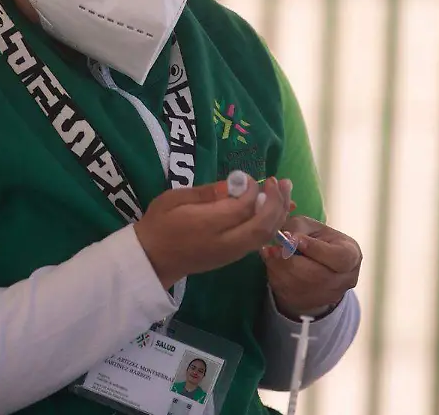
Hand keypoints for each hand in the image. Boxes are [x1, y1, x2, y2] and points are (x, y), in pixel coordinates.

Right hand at [135, 176, 292, 288]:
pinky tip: (277, 209)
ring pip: (266, 235)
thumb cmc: (159, 224)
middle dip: (277, 201)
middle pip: (262, 225)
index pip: (242, 207)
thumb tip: (235, 183)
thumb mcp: (173, 199)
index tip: (248, 177)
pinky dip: (273, 224)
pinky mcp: (234, 257)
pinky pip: (260, 241)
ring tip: (286, 190)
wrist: (152, 260)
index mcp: (207, 226)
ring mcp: (232, 253)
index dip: (252, 190)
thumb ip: (206, 192)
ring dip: (280, 212)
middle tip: (279, 181)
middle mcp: (225, 242)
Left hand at [263, 215, 361, 318]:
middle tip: (273, 248)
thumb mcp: (309, 226)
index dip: (315, 249)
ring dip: (280, 269)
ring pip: (301, 287)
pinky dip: (276, 278)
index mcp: (351, 255)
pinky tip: (272, 265)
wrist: (314, 263)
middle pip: (318, 276)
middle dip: (291, 261)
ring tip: (270, 253)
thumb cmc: (314, 239)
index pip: (339, 257)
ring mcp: (329, 296)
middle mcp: (345, 279)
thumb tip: (287, 239)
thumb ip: (299, 229)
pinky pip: (290, 294)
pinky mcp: (310, 304)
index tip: (293, 239)